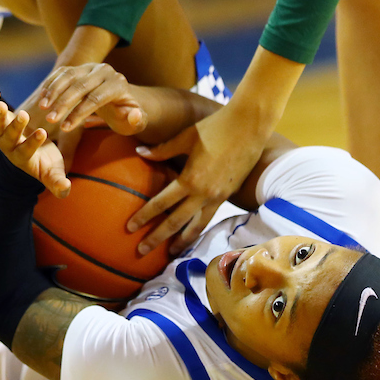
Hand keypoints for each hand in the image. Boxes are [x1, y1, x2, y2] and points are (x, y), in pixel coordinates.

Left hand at [0, 88, 70, 197]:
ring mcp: (2, 133)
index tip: (43, 133)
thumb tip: (65, 190)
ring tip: (2, 104)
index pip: (26, 152)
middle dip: (16, 128)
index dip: (33, 143)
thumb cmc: (46, 163)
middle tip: (24, 116)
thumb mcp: (53, 172)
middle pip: (9, 138)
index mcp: (23, 159)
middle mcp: (9, 147)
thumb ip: (57, 181)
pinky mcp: (0, 121)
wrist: (33, 152)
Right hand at [36, 63, 146, 134]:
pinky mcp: (79, 67)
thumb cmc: (126, 116)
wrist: (121, 100)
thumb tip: (135, 115)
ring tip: (43, 108)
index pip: (96, 98)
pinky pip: (62, 72)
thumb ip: (137, 121)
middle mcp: (104, 71)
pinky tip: (42, 99)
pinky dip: (51, 84)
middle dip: (63, 103)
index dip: (79, 113)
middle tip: (50, 120)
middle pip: (80, 86)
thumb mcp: (135, 123)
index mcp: (118, 83)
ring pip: (69, 76)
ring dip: (54, 91)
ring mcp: (90, 67)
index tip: (65, 128)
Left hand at [128, 106, 270, 253]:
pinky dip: (198, 229)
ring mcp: (217, 197)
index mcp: (190, 179)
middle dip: (157, 238)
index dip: (144, 216)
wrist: (250, 126)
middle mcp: (203, 194)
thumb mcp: (186, 137)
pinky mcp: (227, 196)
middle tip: (140, 250)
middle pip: (175, 222)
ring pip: (195, 226)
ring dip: (180, 241)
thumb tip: (139, 152)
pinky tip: (190, 235)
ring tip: (168, 253)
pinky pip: (209, 218)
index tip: (130, 227)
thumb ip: (162, 149)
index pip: (161, 203)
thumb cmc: (216, 127)